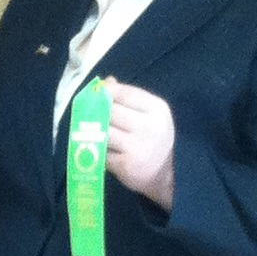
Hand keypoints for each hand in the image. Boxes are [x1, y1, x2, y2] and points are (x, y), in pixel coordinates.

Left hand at [103, 79, 175, 210]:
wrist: (165, 174)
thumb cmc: (154, 138)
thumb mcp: (149, 114)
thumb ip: (128, 97)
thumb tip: (106, 82)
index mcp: (157, 109)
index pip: (125, 94)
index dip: (107, 91)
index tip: (97, 92)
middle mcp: (149, 127)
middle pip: (111, 111)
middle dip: (98, 111)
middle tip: (91, 113)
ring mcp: (137, 147)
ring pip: (103, 131)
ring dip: (96, 131)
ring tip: (94, 131)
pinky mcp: (125, 165)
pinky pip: (102, 152)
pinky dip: (97, 150)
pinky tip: (101, 150)